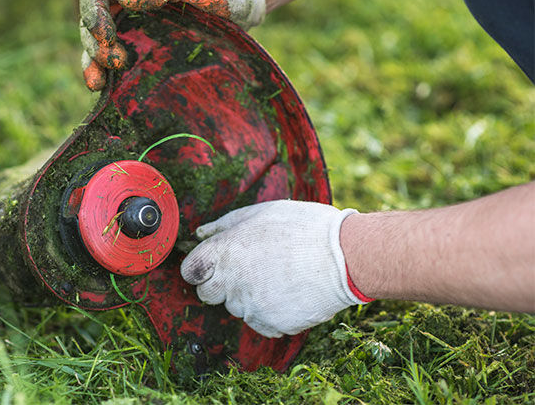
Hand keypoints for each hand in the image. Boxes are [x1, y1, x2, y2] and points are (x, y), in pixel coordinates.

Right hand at [78, 0, 265, 90]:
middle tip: (114, 64)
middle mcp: (128, 7)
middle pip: (91, 23)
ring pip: (98, 48)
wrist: (244, 8)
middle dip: (93, 45)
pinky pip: (117, 67)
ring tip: (98, 85)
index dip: (92, 13)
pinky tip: (109, 91)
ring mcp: (134, 32)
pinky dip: (109, 80)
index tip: (106, 36)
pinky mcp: (145, 56)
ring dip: (92, 65)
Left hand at [180, 200, 369, 337]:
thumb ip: (224, 225)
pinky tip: (288, 292)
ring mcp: (251, 306)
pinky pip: (260, 322)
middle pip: (207, 294)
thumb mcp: (260, 213)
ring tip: (277, 276)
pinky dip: (269, 312)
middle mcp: (232, 282)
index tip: (212, 265)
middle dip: (220, 284)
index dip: (200, 268)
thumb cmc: (303, 227)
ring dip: (248, 296)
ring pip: (236, 308)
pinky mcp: (271, 324)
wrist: (345, 256)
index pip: (190, 271)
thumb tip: (199, 234)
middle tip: (248, 269)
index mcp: (225, 252)